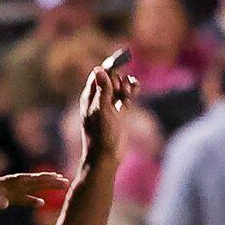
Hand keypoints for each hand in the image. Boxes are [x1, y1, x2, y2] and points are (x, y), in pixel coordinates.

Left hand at [80, 49, 137, 167]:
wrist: (106, 156)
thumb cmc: (100, 135)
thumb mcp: (102, 110)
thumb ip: (102, 90)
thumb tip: (98, 69)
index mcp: (89, 98)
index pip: (98, 75)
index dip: (109, 71)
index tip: (118, 74)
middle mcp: (98, 99)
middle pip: (111, 78)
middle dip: (119, 80)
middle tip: (120, 92)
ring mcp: (109, 105)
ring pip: (120, 86)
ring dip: (126, 85)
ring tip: (128, 95)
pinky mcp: (119, 112)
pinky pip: (126, 95)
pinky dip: (131, 90)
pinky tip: (135, 91)